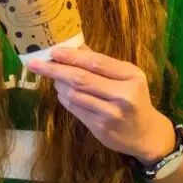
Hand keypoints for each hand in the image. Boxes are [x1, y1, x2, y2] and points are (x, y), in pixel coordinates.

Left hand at [27, 44, 174, 161]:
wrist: (146, 134)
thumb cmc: (135, 99)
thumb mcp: (127, 77)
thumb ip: (103, 63)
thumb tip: (75, 47)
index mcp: (131, 76)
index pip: (96, 62)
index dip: (71, 56)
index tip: (53, 51)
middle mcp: (122, 95)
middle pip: (81, 79)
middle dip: (55, 69)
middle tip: (36, 64)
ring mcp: (111, 113)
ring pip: (75, 95)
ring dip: (59, 84)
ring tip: (52, 77)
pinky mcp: (100, 128)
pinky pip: (75, 109)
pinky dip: (64, 98)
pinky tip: (61, 92)